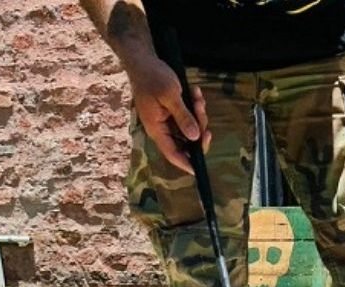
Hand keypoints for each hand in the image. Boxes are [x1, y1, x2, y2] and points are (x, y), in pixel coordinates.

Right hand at [126, 55, 211, 174]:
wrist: (143, 59)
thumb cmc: (152, 76)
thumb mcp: (170, 96)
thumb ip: (183, 117)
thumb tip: (195, 137)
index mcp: (156, 128)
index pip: (172, 153)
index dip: (185, 163)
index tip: (198, 170)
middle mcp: (162, 128)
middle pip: (186, 142)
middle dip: (199, 129)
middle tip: (201, 111)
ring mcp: (168, 120)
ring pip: (191, 128)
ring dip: (198, 114)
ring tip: (197, 97)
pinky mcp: (173, 111)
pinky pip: (189, 116)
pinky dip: (195, 106)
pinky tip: (195, 92)